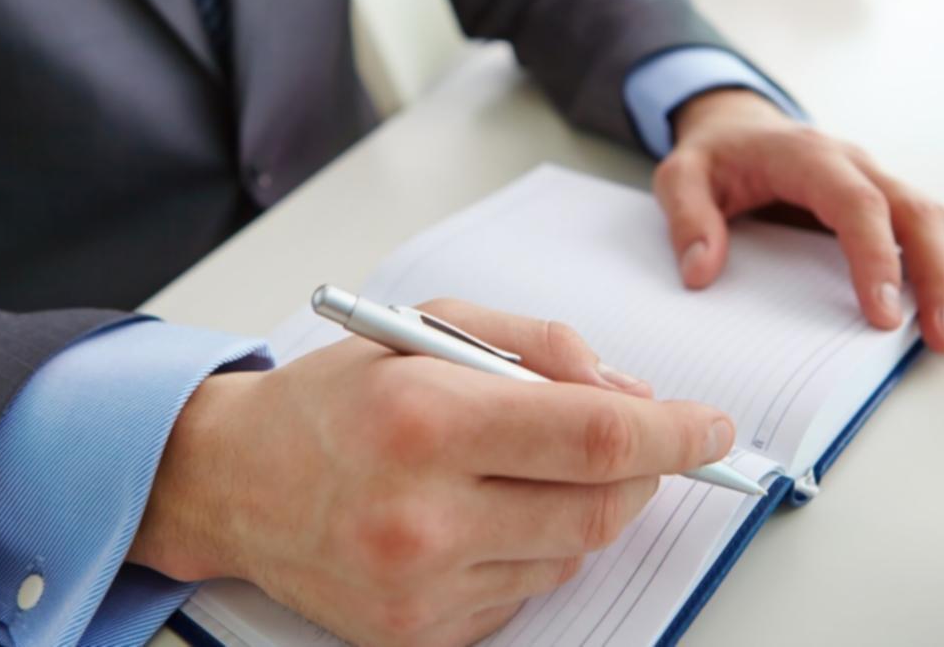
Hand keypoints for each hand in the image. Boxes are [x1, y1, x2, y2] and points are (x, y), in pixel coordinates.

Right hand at [127, 300, 735, 646]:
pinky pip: (525, 593)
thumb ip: (537, 345)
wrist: (233, 481)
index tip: (710, 428)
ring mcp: (419, 588)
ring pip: (570, 554)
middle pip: (599, 510)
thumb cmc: (335, 397)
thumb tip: (628, 389)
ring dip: (582, 508)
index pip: (594, 437)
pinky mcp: (417, 635)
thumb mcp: (429, 327)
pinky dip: (532, 550)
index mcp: (425, 419)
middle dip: (646, 473)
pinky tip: (483, 516)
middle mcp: (422, 514)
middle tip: (647, 444)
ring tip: (526, 469)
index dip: (671, 433)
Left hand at [655, 90, 943, 352]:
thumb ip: (686, 217)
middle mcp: (855, 164)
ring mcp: (877, 180)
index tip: (882, 315)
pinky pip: (933, 229)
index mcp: (808, 156)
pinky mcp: (886, 201)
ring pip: (936, 220)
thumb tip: (701, 271)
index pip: (856, 204)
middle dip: (938, 275)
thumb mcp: (679, 176)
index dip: (875, 257)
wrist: (737, 125)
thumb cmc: (714, 157)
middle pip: (914, 212)